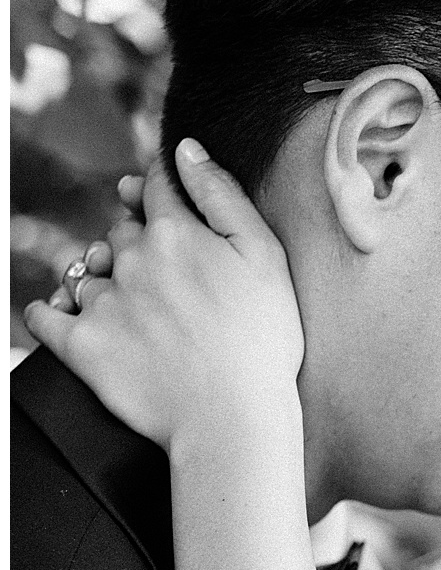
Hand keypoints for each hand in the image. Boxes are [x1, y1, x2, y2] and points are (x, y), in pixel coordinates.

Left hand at [25, 141, 303, 456]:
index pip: (154, 187)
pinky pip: (46, 316)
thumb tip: (185, 148)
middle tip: (166, 279)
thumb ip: (222, 195)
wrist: (234, 420)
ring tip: (130, 309)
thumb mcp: (265, 256)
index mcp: (176, 231)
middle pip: (121, 232)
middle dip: (138, 245)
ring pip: (88, 271)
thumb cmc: (263, 341)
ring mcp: (103, 301)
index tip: (167, 208)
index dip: (160, 193)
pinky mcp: (81, 344)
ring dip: (101, 280)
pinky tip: (65, 318)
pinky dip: (51, 313)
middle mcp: (132, 258)